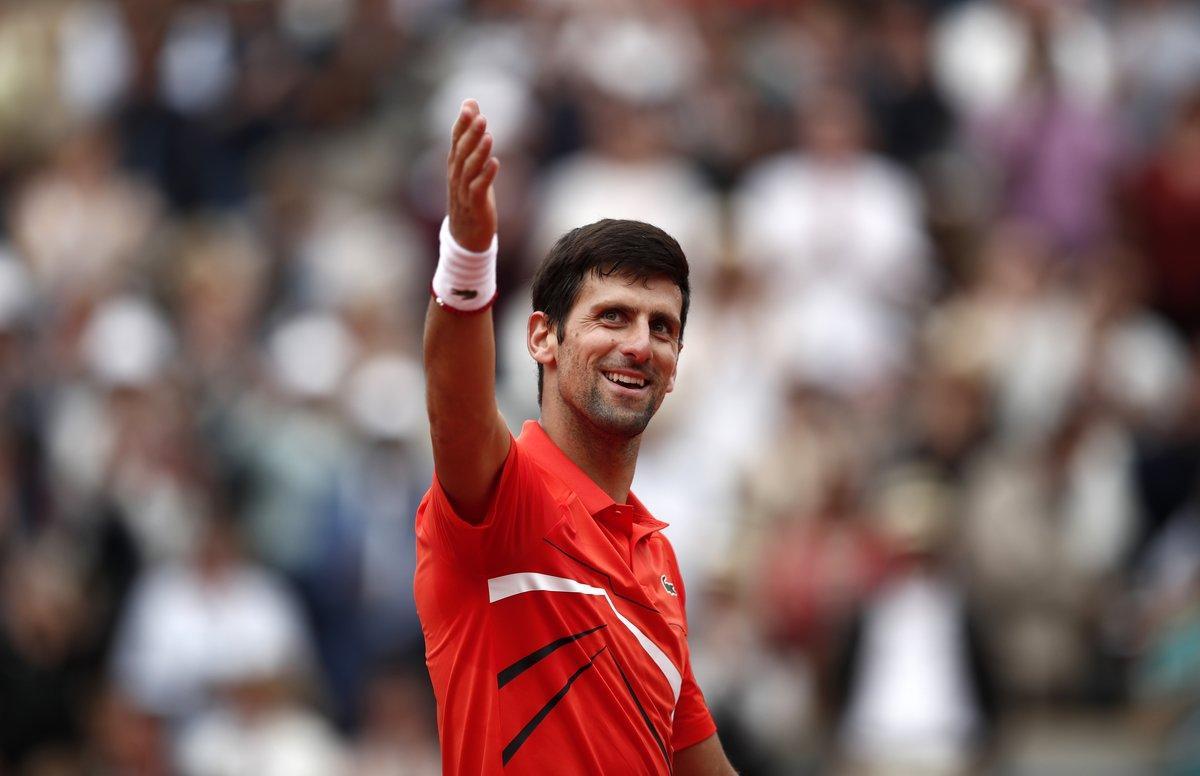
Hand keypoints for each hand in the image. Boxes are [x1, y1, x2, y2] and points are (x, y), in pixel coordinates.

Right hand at [447, 99, 499, 251]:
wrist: (466, 236)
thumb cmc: (469, 196)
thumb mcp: (471, 165)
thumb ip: (471, 135)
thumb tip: (471, 103)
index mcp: (454, 165)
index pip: (455, 140)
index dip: (461, 124)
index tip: (469, 106)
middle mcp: (456, 176)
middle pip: (461, 152)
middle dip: (470, 134)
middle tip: (481, 117)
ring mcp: (463, 192)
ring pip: (469, 170)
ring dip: (478, 153)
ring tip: (489, 137)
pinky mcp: (475, 206)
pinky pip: (478, 190)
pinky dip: (485, 176)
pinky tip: (495, 163)